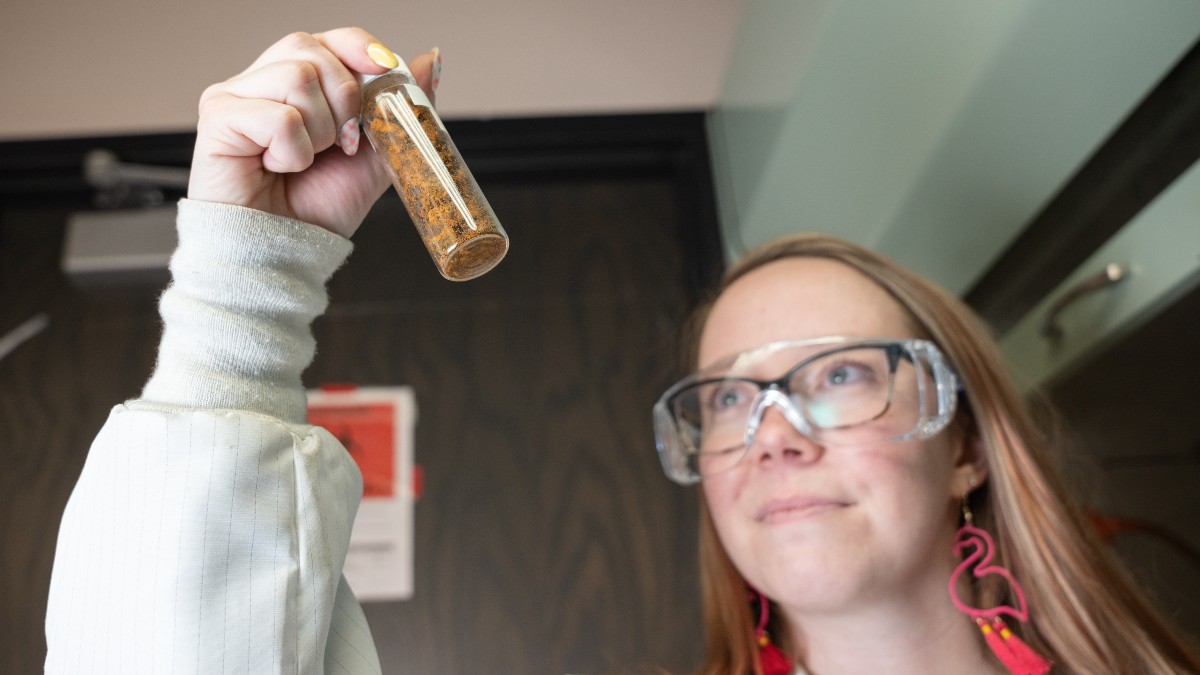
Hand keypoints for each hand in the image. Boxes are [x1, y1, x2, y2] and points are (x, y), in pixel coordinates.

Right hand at [187, 28, 438, 237]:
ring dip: (319, 131)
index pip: (329, 40)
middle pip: (311, 50)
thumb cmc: (318, 208)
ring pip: (297, 77)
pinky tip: (278, 168)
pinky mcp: (216, 117)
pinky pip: (278, 116)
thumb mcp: (375, 156)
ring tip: (305, 162)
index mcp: (295, 83)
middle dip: (344, 99)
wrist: (284, 253)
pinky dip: (293, 151)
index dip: (359, 48)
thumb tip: (429, 59)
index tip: (384, 70)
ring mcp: (233, 96)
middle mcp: (260, 81)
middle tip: (340, 145)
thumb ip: (398, 108)